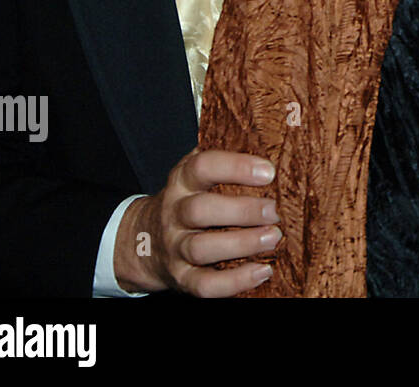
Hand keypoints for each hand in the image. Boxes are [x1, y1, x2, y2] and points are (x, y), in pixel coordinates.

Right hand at [114, 149, 280, 296]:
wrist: (143, 240)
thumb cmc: (188, 198)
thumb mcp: (196, 174)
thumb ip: (225, 158)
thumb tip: (271, 134)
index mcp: (182, 181)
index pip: (202, 166)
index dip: (235, 167)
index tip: (269, 171)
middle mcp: (175, 213)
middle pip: (201, 210)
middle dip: (241, 211)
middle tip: (275, 210)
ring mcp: (175, 247)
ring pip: (202, 248)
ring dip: (241, 244)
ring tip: (274, 238)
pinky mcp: (181, 278)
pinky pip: (204, 284)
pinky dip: (234, 282)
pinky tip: (263, 271)